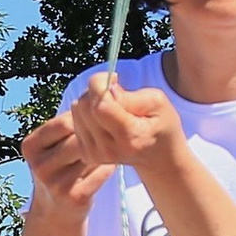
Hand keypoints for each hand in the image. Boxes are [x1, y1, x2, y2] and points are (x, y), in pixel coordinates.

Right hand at [21, 107, 115, 219]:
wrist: (55, 212)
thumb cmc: (60, 168)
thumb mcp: (53, 146)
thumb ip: (69, 123)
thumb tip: (101, 91)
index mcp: (30, 146)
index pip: (65, 122)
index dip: (87, 116)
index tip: (101, 115)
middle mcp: (39, 166)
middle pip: (78, 139)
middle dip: (97, 134)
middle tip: (111, 132)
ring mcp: (55, 184)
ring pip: (91, 154)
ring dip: (104, 149)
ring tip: (110, 146)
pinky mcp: (74, 198)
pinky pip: (101, 172)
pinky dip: (109, 166)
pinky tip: (110, 164)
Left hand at [67, 71, 184, 178]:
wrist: (157, 157)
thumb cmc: (161, 126)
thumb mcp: (157, 103)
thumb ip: (130, 96)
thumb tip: (107, 89)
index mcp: (130, 136)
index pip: (100, 105)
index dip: (101, 84)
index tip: (114, 77)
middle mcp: (109, 149)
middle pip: (84, 106)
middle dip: (95, 90)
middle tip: (114, 91)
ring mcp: (95, 154)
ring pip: (76, 111)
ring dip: (90, 101)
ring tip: (111, 106)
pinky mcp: (86, 154)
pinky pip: (74, 121)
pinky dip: (86, 113)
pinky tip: (104, 118)